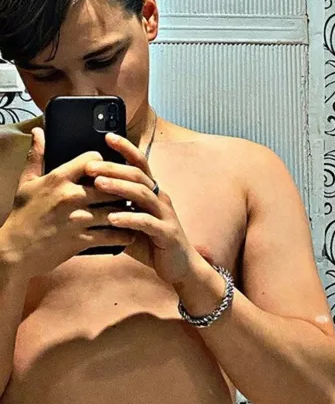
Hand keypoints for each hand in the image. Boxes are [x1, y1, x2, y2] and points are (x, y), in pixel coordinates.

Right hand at [0, 128, 136, 279]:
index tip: (109, 167)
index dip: (104, 162)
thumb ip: (37, 156)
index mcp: (59, 179)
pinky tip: (130, 232)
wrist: (14, 251)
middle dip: (122, 186)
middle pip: (110, 185)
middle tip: (132, 188)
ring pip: (115, 210)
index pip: (93, 160)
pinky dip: (123, 234)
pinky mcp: (81, 240)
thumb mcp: (27, 183)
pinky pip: (111, 235)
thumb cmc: (22, 215)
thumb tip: (39, 132)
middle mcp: (70, 197)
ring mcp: (77, 219)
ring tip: (137, 209)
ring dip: (128, 210)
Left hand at [84, 132, 199, 284]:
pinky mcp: (167, 234)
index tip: (108, 136)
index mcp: (151, 192)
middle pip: (138, 175)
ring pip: (142, 194)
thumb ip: (115, 208)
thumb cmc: (151, 243)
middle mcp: (160, 198)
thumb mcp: (130, 221)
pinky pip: (147, 223)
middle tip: (90, 165)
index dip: (126, 148)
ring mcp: (165, 215)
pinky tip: (113, 219)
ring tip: (98, 184)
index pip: (139, 163)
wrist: (179, 267)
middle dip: (114, 167)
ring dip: (119, 187)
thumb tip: (86, 198)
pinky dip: (129, 219)